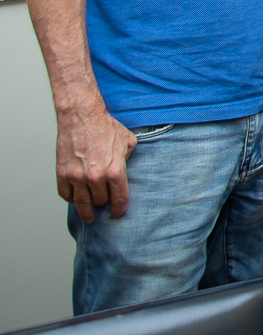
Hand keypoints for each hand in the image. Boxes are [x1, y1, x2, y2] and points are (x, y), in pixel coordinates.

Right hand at [55, 103, 135, 222]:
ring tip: (89, 216)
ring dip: (86, 211)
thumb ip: (128, 159)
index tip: (117, 213)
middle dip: (104, 204)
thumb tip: (126, 168)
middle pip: (100, 201)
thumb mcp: (128, 142)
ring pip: (82, 203)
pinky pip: (66, 195)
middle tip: (104, 205)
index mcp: (114, 171)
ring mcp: (77, 177)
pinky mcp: (63, 174)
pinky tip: (75, 199)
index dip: (119, 209)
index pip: (119, 198)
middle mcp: (95, 177)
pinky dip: (71, 199)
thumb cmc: (105, 127)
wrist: (82, 118)